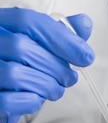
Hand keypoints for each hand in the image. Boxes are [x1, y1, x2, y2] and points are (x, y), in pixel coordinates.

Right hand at [0, 7, 94, 122]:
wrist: (0, 94)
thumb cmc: (18, 66)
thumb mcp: (39, 46)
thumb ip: (59, 34)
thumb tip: (84, 23)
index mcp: (1, 24)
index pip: (27, 21)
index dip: (61, 38)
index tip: (85, 55)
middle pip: (22, 47)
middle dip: (56, 66)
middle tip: (70, 78)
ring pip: (16, 74)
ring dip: (47, 85)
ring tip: (56, 89)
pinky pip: (8, 100)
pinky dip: (31, 101)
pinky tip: (38, 99)